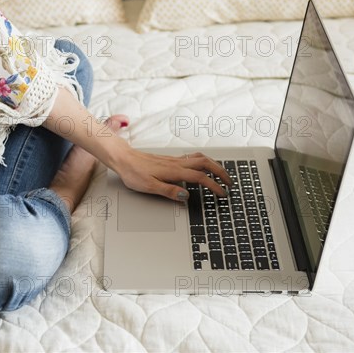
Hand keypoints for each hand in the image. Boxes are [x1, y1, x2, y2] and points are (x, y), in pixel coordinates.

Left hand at [111, 145, 232, 201]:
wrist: (123, 159)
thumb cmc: (133, 173)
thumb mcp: (149, 186)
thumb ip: (169, 191)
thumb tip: (186, 195)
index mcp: (174, 171)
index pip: (200, 177)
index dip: (214, 186)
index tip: (222, 193)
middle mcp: (177, 163)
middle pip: (206, 163)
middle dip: (221, 172)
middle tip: (230, 182)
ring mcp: (174, 160)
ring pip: (200, 158)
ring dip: (214, 165)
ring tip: (221, 174)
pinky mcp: (170, 159)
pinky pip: (193, 157)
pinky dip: (204, 161)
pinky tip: (203, 166)